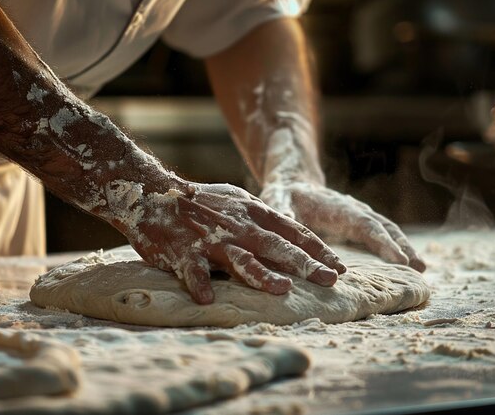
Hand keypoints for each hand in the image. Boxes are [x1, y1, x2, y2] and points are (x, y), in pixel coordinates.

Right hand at [111, 181, 346, 303]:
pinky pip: (194, 270)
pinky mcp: (185, 252)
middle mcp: (237, 226)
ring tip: (282, 290)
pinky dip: (200, 283)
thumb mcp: (237, 200)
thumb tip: (292, 232)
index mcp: (252, 212)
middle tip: (330, 280)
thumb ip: (262, 217)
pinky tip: (207, 299)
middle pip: (277, 246)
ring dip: (261, 274)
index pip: (293, 232)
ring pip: (241, 259)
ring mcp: (212, 240)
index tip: (340, 266)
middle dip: (306, 264)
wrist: (154, 194)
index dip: (318, 249)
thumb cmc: (200, 201)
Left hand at [259, 181, 425, 271]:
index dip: (382, 243)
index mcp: (337, 207)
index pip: (365, 225)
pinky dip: (396, 247)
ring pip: (387, 230)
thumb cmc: (284, 195)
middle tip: (418, 268)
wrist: (293, 182)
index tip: (399, 260)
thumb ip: (283, 213)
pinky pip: (382, 235)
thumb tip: (284, 222)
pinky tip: (407, 265)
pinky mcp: (359, 224)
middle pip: (383, 228)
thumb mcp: (277, 201)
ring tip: (421, 270)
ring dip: (404, 247)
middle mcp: (354, 210)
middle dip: (401, 246)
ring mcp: (359, 216)